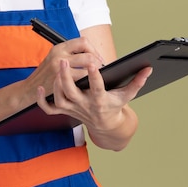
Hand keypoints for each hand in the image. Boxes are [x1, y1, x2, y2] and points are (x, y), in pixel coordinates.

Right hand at [24, 37, 104, 98]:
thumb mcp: (55, 57)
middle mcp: (59, 55)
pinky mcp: (61, 82)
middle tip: (101, 68)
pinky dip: (88, 82)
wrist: (29, 89)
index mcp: (59, 47)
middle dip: (98, 62)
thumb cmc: (45, 74)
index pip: (83, 42)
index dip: (93, 49)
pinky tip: (88, 84)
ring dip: (94, 72)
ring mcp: (60, 69)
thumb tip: (91, 53)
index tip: (97, 57)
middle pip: (88, 54)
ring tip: (96, 76)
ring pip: (87, 67)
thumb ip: (70, 54)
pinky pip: (81, 80)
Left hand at [37, 61, 152, 148]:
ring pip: (60, 99)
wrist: (105, 126)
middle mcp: (84, 105)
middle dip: (66, 76)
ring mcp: (73, 108)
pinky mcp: (65, 110)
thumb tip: (148, 69)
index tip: (92, 63)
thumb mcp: (127, 95)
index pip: (97, 88)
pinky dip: (42, 101)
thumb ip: (137, 82)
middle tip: (65, 60)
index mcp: (100, 100)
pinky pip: (50, 109)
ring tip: (58, 68)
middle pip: (71, 92)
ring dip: (56, 85)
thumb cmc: (115, 106)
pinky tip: (39, 89)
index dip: (94, 76)